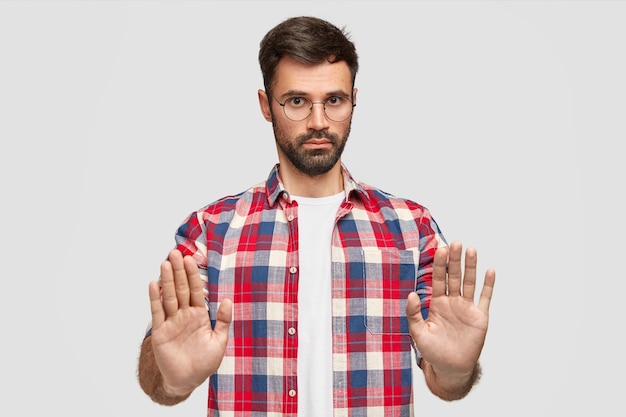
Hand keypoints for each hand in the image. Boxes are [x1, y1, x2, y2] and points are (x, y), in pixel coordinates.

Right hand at [148, 249, 231, 395]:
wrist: (187, 380)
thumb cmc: (204, 362)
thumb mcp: (219, 341)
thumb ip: (223, 320)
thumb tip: (228, 300)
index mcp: (199, 315)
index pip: (196, 290)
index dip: (193, 275)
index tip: (190, 259)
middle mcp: (184, 315)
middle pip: (181, 289)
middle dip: (179, 271)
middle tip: (175, 253)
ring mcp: (171, 322)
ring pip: (169, 297)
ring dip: (167, 280)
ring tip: (165, 263)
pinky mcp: (160, 332)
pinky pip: (158, 312)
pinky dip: (155, 298)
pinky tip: (154, 284)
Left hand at [406, 241, 494, 391]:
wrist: (451, 368)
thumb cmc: (433, 351)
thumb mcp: (418, 332)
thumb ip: (413, 313)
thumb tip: (411, 294)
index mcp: (437, 303)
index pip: (438, 279)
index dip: (439, 265)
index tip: (439, 249)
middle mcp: (452, 302)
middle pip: (454, 276)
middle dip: (454, 260)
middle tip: (455, 243)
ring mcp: (467, 308)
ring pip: (469, 283)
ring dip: (471, 267)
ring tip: (471, 250)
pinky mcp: (480, 316)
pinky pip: (484, 298)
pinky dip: (488, 285)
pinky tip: (489, 271)